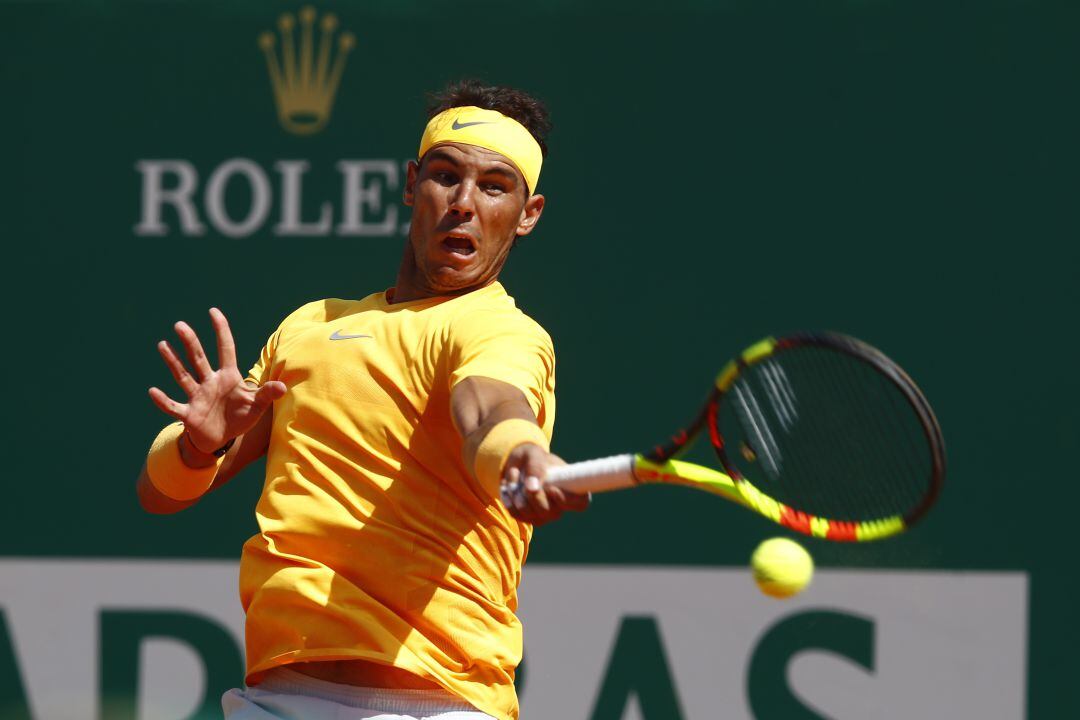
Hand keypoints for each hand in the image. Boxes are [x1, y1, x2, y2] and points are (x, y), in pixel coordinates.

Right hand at [148, 308, 285, 455]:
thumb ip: (266, 394)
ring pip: (183, 376)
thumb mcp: (256, 405)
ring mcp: (197, 397)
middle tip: (180, 325)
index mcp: (228, 377)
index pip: (225, 349)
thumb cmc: (240, 417)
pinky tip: (153, 391)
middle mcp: (210, 383)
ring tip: (162, 344)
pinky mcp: (189, 414)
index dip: (221, 331)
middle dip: (190, 342)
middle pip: (198, 358)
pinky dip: (163, 401)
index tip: (213, 311)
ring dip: (173, 362)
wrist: (222, 438)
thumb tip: (283, 387)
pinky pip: (174, 406)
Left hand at [500, 444, 590, 525]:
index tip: (551, 488)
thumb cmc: (532, 457)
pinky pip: (518, 515)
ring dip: (519, 497)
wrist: (517, 464)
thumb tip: (532, 488)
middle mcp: (561, 505)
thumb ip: (536, 468)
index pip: (580, 503)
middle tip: (525, 483)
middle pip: (553, 513)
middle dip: (536, 498)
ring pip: (533, 516)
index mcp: (571, 487)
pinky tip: (508, 487)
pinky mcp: (528, 517)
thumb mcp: (534, 455)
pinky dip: (509, 500)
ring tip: (514, 476)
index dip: (567, 500)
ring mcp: (545, 514)